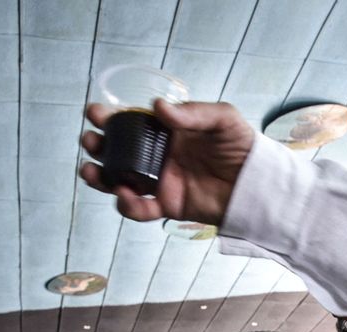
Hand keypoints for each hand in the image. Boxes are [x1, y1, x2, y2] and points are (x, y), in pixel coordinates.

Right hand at [78, 101, 254, 224]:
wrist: (256, 182)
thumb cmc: (241, 145)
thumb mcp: (222, 118)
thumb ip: (191, 113)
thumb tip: (157, 107)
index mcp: (165, 131)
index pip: (130, 122)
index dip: (109, 117)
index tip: (95, 113)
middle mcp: (157, 155)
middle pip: (116, 151)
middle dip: (97, 145)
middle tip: (90, 141)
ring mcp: (160, 181)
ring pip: (119, 181)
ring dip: (99, 177)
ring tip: (90, 171)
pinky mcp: (168, 205)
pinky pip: (140, 208)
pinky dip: (128, 205)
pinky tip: (125, 195)